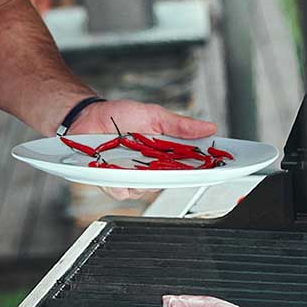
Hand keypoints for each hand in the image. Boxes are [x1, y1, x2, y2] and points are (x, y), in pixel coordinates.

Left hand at [70, 99, 217, 200]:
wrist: (87, 116)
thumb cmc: (119, 116)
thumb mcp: (153, 115)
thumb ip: (179, 125)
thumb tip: (209, 127)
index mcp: (164, 154)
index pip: (189, 166)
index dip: (205, 169)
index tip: (218, 167)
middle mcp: (149, 169)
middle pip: (169, 182)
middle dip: (173, 176)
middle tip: (174, 165)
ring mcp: (130, 177)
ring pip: (145, 190)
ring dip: (142, 178)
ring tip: (136, 163)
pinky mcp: (111, 182)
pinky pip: (120, 191)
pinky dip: (119, 183)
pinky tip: (116, 171)